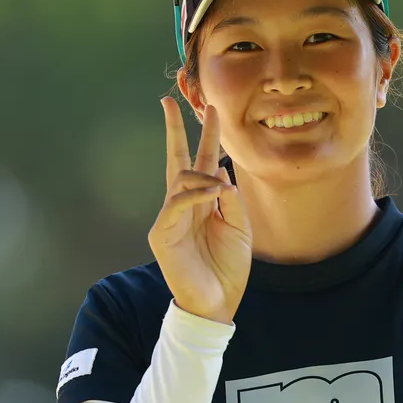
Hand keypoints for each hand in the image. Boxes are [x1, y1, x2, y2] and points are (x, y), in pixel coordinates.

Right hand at [148, 97, 252, 323]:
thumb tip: (221, 174)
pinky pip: (176, 202)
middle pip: (177, 159)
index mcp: (204, 202)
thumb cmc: (228, 267)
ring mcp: (169, 218)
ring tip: (221, 192)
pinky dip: (196, 195)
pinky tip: (213, 196)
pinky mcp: (161, 233)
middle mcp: (184, 205)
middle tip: (170, 101)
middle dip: (175, 129)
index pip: (202, 161)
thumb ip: (232, 200)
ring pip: (180, 178)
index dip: (205, 135)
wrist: (218, 302)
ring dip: (204, 177)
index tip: (211, 108)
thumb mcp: (241, 228)